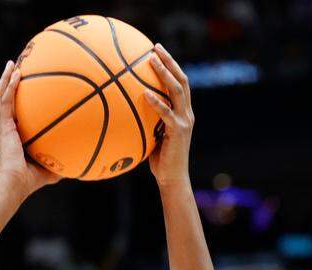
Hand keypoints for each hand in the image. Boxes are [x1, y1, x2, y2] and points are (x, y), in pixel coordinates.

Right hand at [0, 60, 59, 199]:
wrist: (16, 183)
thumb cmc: (31, 181)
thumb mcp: (50, 169)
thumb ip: (61, 162)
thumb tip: (80, 163)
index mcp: (11, 136)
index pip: (12, 113)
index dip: (15, 99)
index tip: (23, 87)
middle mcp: (4, 129)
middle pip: (3, 100)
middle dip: (7, 83)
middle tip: (15, 67)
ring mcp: (1, 127)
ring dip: (5, 80)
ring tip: (11, 64)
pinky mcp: (2, 127)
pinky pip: (5, 102)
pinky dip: (9, 87)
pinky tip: (16, 74)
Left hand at [143, 44, 193, 187]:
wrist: (172, 179)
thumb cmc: (159, 161)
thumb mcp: (152, 137)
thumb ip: (145, 122)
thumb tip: (124, 112)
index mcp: (183, 112)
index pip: (179, 83)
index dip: (171, 66)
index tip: (157, 52)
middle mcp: (187, 113)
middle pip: (181, 79)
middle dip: (169, 61)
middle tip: (155, 47)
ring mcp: (185, 120)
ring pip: (177, 90)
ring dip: (164, 73)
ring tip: (151, 60)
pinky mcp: (178, 131)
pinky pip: (166, 113)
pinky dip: (156, 102)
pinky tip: (144, 93)